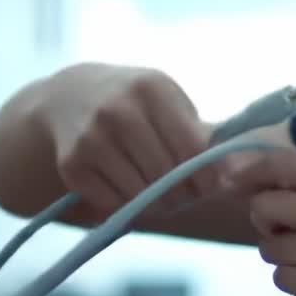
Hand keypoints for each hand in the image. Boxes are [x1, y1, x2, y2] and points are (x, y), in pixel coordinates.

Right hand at [43, 64, 214, 214]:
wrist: (71, 96)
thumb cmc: (134, 100)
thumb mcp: (166, 98)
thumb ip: (195, 130)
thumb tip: (225, 173)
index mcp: (152, 89)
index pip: (191, 148)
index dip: (206, 176)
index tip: (212, 187)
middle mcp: (119, 111)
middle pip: (166, 176)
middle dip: (183, 194)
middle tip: (187, 196)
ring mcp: (92, 138)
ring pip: (140, 194)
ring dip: (157, 204)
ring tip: (162, 195)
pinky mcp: (72, 164)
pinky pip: (113, 203)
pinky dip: (127, 206)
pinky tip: (132, 191)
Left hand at [221, 148, 295, 295]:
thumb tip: (253, 186)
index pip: (283, 163)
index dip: (250, 171)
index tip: (232, 183)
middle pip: (264, 205)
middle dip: (265, 222)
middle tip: (288, 233)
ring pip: (268, 246)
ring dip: (282, 257)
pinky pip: (280, 277)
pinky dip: (294, 283)